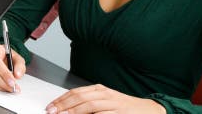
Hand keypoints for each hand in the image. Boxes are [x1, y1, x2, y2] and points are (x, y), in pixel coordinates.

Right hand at [0, 44, 25, 92]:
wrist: (2, 58)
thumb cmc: (9, 58)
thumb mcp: (18, 59)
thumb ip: (20, 66)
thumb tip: (17, 75)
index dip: (3, 73)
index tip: (12, 82)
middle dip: (3, 83)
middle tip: (13, 88)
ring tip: (8, 88)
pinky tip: (1, 87)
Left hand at [46, 84, 165, 113]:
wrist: (151, 111)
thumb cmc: (125, 108)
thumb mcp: (105, 102)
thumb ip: (88, 103)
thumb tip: (66, 109)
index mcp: (100, 90)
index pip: (76, 92)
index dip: (62, 99)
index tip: (51, 107)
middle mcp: (106, 95)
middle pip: (81, 98)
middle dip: (64, 106)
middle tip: (53, 112)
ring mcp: (114, 105)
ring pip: (91, 106)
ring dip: (75, 111)